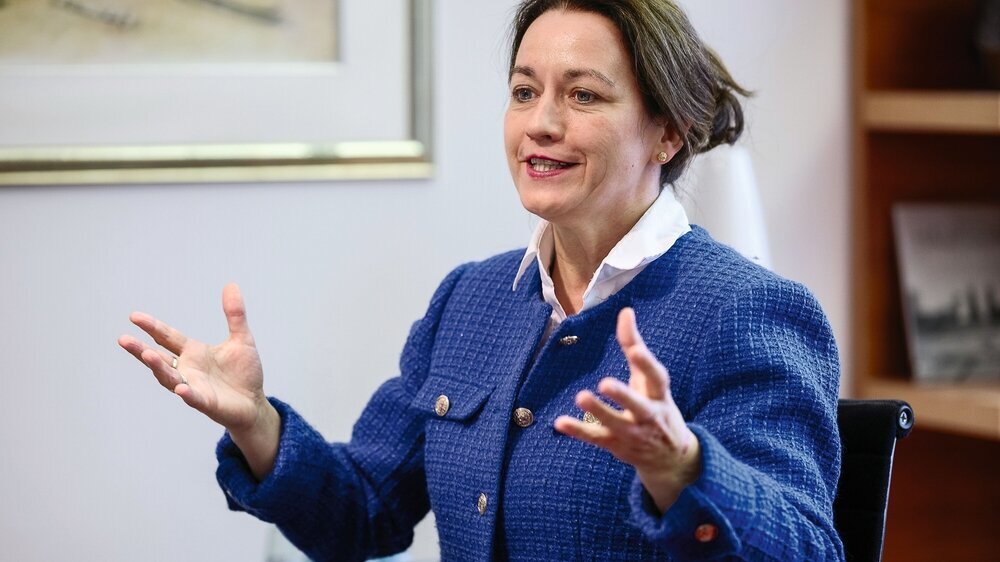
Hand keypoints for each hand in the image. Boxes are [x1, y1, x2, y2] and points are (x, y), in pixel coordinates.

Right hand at [118, 283, 278, 478]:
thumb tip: (231, 285)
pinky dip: (187, 393)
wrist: (254, 403)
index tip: (134, 316)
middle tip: (123, 339)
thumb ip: (235, 314)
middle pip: (159, 358)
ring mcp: (194, 387)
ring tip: (147, 355)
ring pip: (170, 378)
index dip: (152, 327)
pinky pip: (194, 398)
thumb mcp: (241, 339)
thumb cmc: (244, 373)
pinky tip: (181, 388)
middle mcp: (188, 369)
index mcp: (193, 352)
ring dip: (158, 367)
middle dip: (141, 350)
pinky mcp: (207, 403)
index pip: (167, 337)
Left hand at [554, 307, 700, 512]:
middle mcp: (649, 416)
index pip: (657, 378)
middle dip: (623, 396)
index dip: (646, 364)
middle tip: (605, 383)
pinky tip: (560, 422)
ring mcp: (633, 433)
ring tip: (581, 396)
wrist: (671, 458)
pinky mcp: (616, 446)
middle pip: (638, 406)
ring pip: (615, 424)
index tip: (635, 350)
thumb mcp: (651, 379)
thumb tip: (626, 311)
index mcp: (660, 395)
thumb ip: (635, 345)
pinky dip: (578, 431)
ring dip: (598, 412)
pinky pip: (596, 439)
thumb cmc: (657, 406)